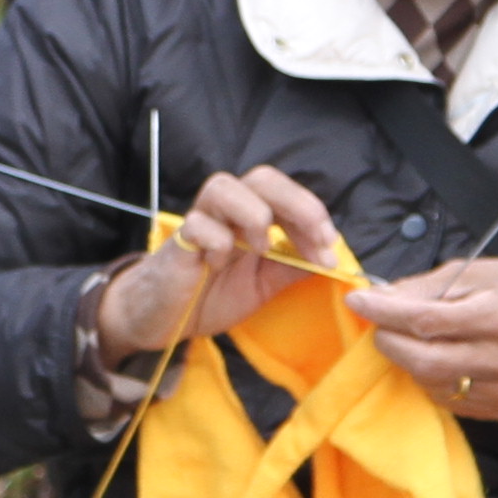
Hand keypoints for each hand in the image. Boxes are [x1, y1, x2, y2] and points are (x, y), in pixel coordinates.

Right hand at [91, 165, 345, 358]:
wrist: (164, 318)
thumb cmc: (211, 294)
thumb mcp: (262, 284)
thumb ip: (292, 268)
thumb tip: (333, 260)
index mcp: (251, 215)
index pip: (286, 195)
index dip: (312, 214)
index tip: (330, 247)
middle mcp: (227, 210)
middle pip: (262, 178)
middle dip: (298, 205)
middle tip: (318, 240)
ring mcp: (200, 222)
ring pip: (223, 186)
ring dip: (253, 214)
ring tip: (263, 248)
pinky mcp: (178, 243)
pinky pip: (198, 225)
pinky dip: (217, 242)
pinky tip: (219, 265)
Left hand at [347, 253, 497, 418]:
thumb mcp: (472, 271)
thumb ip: (424, 287)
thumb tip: (379, 297)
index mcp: (497, 314)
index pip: (427, 321)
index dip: (386, 313)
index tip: (358, 300)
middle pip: (425, 360)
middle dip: (390, 341)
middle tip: (381, 325)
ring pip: (430, 382)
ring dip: (408, 359)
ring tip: (414, 338)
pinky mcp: (497, 407)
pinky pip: (445, 398)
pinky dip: (428, 378)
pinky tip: (437, 357)